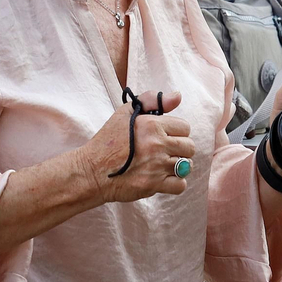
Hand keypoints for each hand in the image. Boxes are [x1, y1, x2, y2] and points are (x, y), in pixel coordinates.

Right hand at [79, 91, 195, 203]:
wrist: (92, 171)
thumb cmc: (108, 141)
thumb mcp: (124, 113)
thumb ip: (151, 100)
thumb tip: (177, 96)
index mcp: (151, 124)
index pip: (184, 127)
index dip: (175, 132)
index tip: (164, 137)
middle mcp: (156, 144)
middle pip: (189, 147)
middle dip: (179, 149)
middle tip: (165, 151)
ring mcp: (156, 166)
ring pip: (186, 166)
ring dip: (177, 166)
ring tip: (163, 165)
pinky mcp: (153, 185)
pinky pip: (180, 185)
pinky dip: (175, 183)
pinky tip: (163, 178)